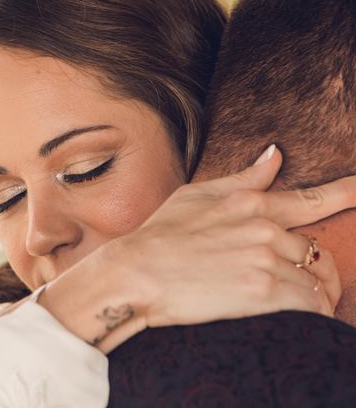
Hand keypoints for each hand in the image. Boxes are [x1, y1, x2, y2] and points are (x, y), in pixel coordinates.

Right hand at [106, 145, 352, 327]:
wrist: (136, 273)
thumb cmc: (159, 235)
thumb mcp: (196, 195)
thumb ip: (242, 178)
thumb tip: (274, 154)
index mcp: (249, 202)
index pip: (309, 200)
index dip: (343, 193)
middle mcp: (264, 228)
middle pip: (315, 251)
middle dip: (317, 270)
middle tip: (309, 286)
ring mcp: (264, 259)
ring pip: (317, 281)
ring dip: (316, 295)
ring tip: (303, 306)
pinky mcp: (263, 292)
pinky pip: (311, 305)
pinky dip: (313, 313)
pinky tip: (302, 318)